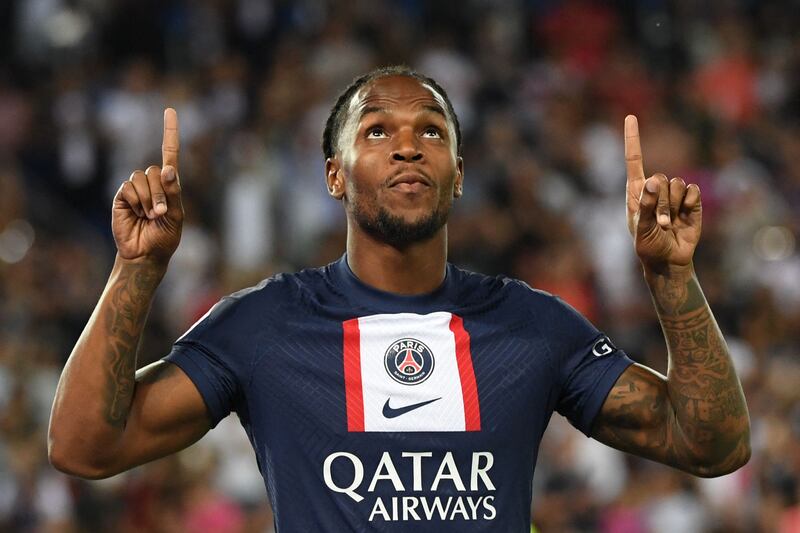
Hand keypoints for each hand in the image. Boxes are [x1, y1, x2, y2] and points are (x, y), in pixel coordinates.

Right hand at [112, 109, 183, 265]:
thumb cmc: (164, 237)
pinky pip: (128, 188)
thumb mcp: (176, 216)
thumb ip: (173, 192)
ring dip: (148, 199)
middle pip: (156, 170)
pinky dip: (136, 202)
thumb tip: (168, 169)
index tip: (169, 110)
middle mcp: (152, 182)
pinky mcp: (122, 196)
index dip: (170, 132)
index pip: (170, 153)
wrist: (145, 254)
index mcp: (169, 184)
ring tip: (149, 216)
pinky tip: (137, 215)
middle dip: (160, 193)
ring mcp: (135, 188)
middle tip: (160, 213)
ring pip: (141, 177)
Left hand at [625, 115, 701, 269]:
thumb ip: (645, 205)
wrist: (668, 260)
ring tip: (669, 224)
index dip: (633, 139)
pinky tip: (684, 218)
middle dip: (661, 202)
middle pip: (661, 178)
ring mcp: (674, 194)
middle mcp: (655, 188)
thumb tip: (653, 181)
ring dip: (673, 206)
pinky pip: (693, 191)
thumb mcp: (640, 228)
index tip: (631, 117)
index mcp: (636, 190)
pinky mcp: (692, 200)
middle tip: (659, 222)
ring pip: (678, 184)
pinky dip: (689, 204)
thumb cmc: (648, 245)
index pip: (634, 159)